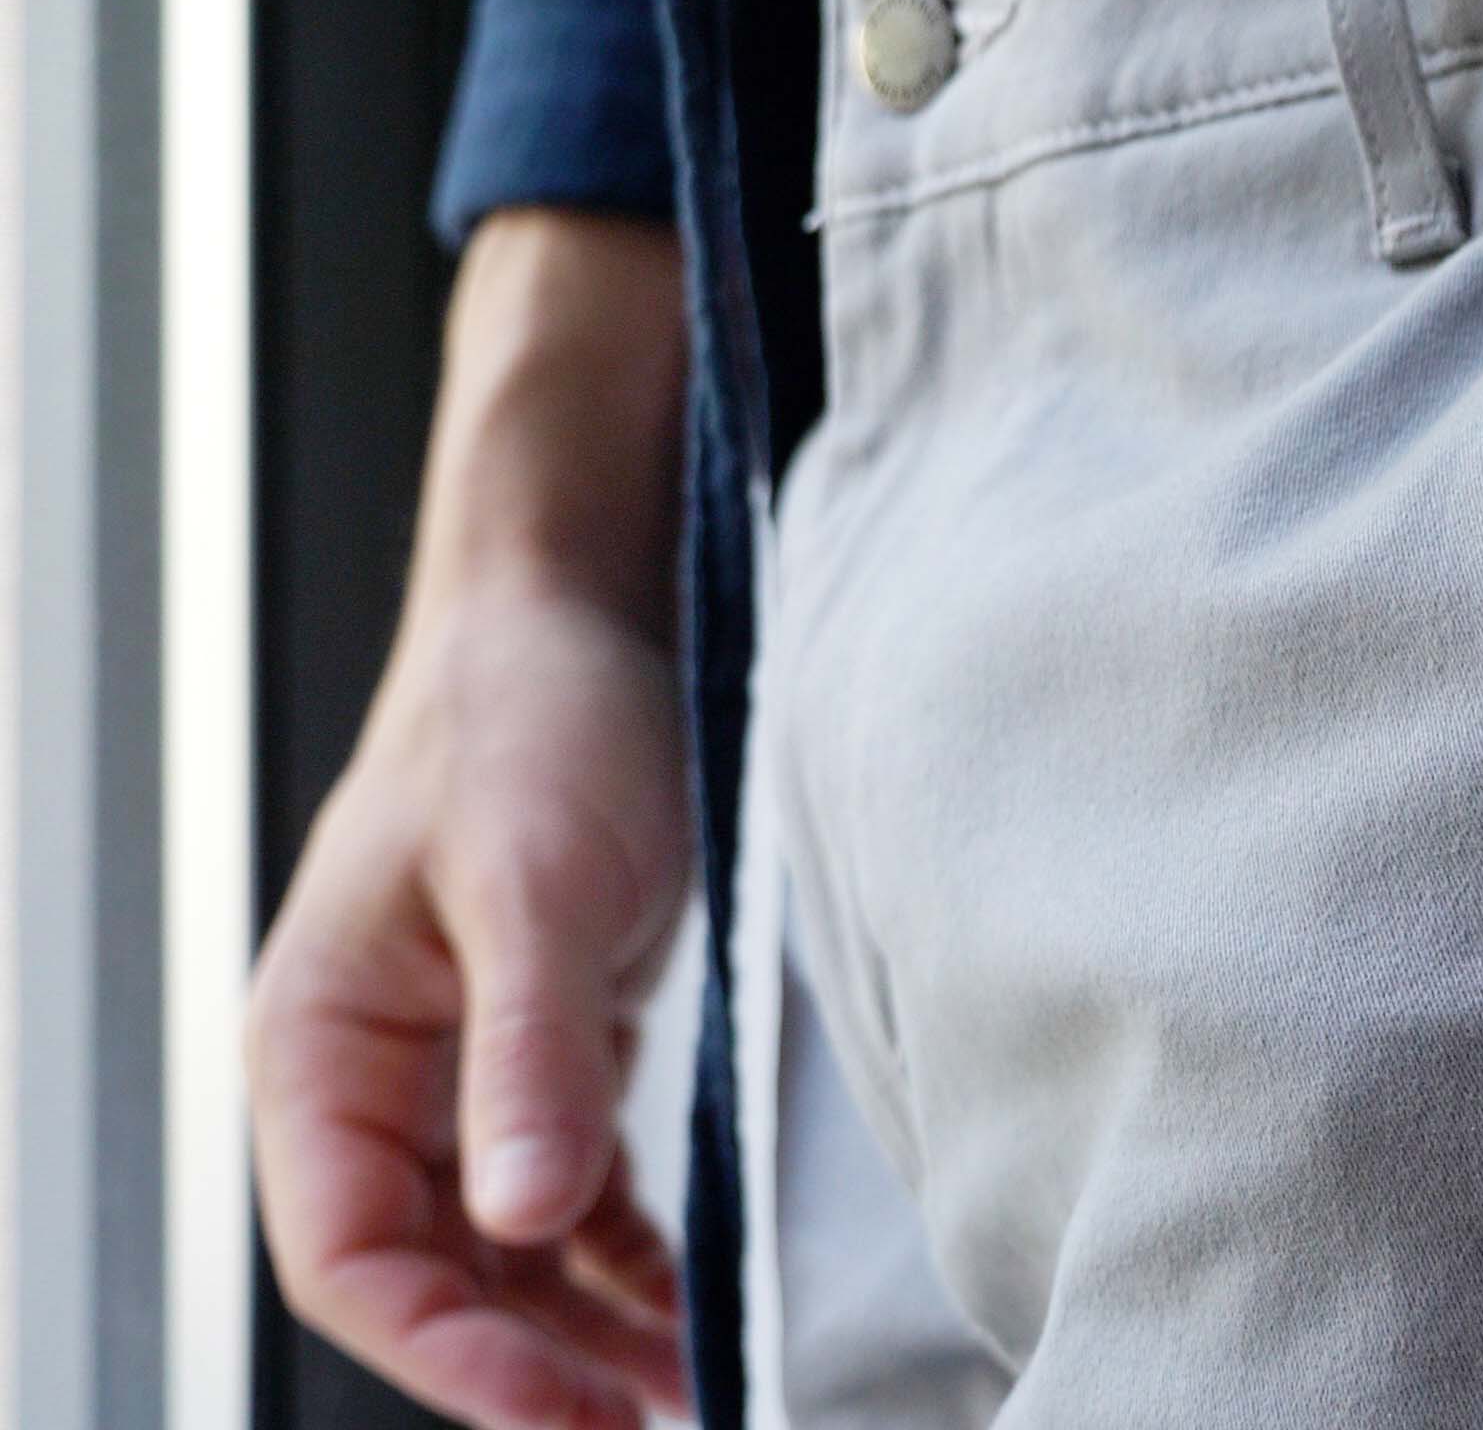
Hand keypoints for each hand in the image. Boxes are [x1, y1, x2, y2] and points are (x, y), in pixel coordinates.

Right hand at [250, 210, 697, 1429]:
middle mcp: (372, 1074)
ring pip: (502, 1249)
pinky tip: (687, 1312)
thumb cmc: (534, 717)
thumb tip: (527, 1220)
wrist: (587, 608)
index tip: (568, 1414)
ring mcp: (457, 1066)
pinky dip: (622, 1262)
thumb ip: (530, 1056)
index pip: (349, 1257)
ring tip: (686, 1394)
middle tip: (652, 1427)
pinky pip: (564, 1195)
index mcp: (319, 1047)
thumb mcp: (539, 883)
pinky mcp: (544, 1046)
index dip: (452, 1353)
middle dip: (527, 1366)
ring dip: (584, 1332)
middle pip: (426, 1274)